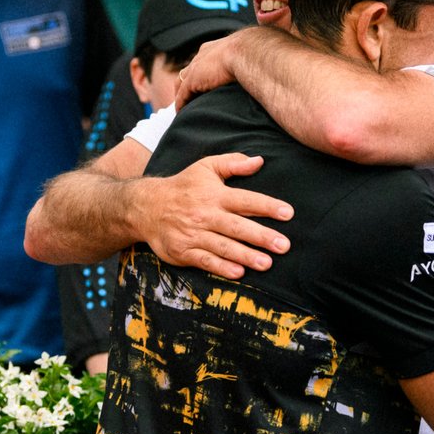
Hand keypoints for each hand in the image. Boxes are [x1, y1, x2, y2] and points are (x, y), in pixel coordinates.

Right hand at [137, 153, 293, 279]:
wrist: (146, 207)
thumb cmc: (183, 187)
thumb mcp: (205, 168)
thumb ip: (233, 163)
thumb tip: (259, 161)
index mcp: (214, 194)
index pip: (245, 200)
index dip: (267, 206)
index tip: (287, 213)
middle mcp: (205, 215)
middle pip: (237, 226)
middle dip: (261, 236)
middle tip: (283, 245)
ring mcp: (194, 234)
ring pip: (223, 246)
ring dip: (246, 255)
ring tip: (267, 263)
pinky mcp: (184, 251)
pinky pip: (205, 261)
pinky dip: (222, 267)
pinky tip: (239, 272)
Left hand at [174, 32, 247, 110]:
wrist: (246, 52)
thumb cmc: (253, 54)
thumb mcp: (247, 58)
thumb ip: (244, 66)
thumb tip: (257, 76)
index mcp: (214, 49)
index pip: (201, 62)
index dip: (200, 74)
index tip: (200, 85)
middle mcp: (202, 56)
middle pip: (187, 71)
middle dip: (186, 84)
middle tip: (187, 98)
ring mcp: (196, 67)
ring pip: (181, 83)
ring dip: (182, 95)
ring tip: (183, 108)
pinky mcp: (193, 80)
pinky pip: (182, 94)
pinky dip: (181, 103)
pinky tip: (181, 113)